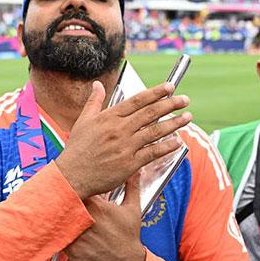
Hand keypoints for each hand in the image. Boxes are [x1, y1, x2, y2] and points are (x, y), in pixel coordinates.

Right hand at [55, 81, 190, 199]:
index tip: (169, 87)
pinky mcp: (129, 164)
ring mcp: (125, 147)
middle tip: (185, 100)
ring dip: (174, 123)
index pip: (137, 101)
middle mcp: (119, 130)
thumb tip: (98, 84)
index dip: (155, 92)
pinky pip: (152, 153)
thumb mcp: (83, 121)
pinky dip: (166, 147)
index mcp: (109, 117)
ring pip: (155, 132)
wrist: (72, 176)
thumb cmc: (76, 149)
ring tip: (187, 118)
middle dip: (170, 104)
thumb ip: (94, 102)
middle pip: (150, 113)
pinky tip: (177, 142)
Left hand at [64, 174, 145, 260]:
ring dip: (59, 220)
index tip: (70, 186)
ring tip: (58, 218)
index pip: (78, 191)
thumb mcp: (132, 209)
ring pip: (59, 224)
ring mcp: (78, 238)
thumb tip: (135, 171)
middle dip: (63, 202)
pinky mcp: (73, 253)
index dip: (72, 187)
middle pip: (65, 205)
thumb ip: (131, 187)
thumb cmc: (129, 236)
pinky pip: (60, 241)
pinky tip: (62, 234)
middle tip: (58, 200)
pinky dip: (59, 237)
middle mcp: (86, 221)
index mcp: (98, 207)